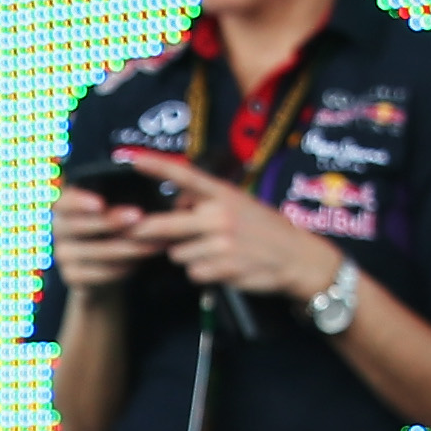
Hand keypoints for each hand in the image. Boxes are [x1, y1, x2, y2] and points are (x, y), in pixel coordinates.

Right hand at [48, 183, 171, 294]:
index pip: (63, 202)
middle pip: (80, 226)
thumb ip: (121, 197)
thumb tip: (148, 183)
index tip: (100, 203)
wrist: (106, 267)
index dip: (79, 202)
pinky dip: (125, 267)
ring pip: (96, 252)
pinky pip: (101, 273)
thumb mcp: (116, 208)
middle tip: (139, 216)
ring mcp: (64, 255)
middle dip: (112, 221)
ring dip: (129, 247)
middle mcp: (59, 229)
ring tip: (156, 242)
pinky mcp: (74, 277)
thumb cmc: (116, 228)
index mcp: (65, 206)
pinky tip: (143, 261)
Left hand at [120, 150, 344, 303]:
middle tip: (133, 233)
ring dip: (186, 255)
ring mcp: (221, 242)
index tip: (131, 158)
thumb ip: (207, 202)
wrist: (299, 259)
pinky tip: (221, 267)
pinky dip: (201, 272)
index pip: (185, 175)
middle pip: (164, 225)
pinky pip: (193, 271)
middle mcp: (220, 215)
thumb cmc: (266, 230)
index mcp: (223, 193)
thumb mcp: (240, 204)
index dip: (156, 166)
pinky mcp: (223, 267)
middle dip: (146, 232)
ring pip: (177, 253)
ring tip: (214, 252)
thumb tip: (176, 205)